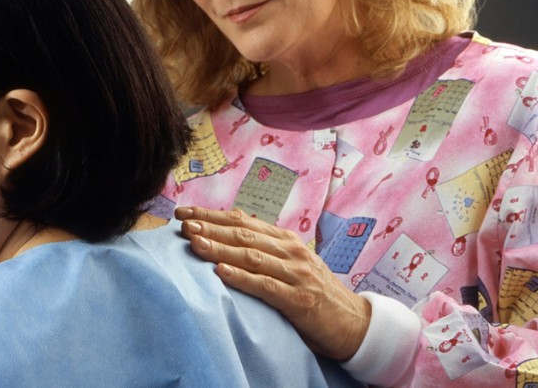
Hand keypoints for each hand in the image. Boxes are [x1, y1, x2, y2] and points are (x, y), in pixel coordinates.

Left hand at [176, 207, 370, 360]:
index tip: (183, 212)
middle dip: (210, 227)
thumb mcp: (291, 265)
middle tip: (182, 224)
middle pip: (243, 235)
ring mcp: (296, 274)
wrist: (354, 323)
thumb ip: (264, 252)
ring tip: (194, 243)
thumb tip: (223, 240)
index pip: (242, 221)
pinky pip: (266, 287)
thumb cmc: (315, 293)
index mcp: (285, 240)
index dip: (211, 215)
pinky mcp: (299, 299)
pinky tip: (220, 273)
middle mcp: (291, 251)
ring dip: (220, 248)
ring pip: (251, 256)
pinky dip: (242, 278)